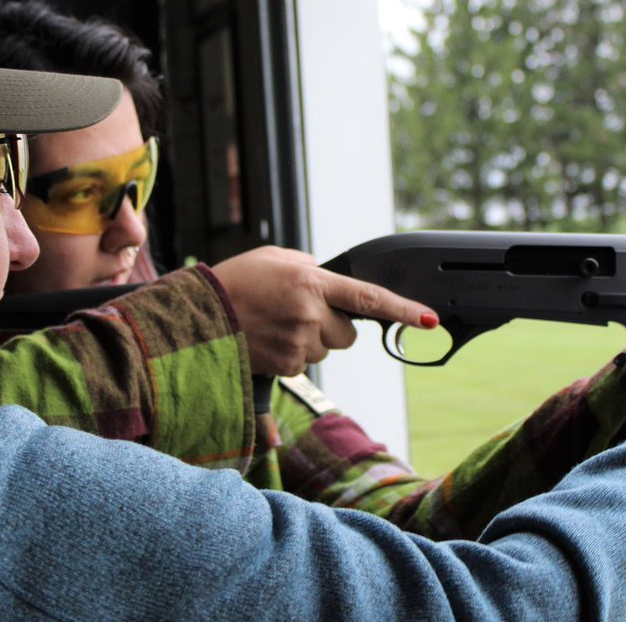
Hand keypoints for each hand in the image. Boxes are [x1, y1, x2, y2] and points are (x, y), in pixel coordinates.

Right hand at [210, 246, 437, 377]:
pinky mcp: (286, 366)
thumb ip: (310, 268)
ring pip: (325, 348)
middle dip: (333, 325)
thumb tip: (330, 280)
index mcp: (311, 281)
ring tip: (274, 324)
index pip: (369, 298)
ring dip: (309, 339)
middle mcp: (309, 314)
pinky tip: (267, 339)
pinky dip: (290, 354)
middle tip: (298, 313)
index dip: (403, 310)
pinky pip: (304, 364)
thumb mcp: (274, 259)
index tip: (430, 319)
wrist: (196, 316)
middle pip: (348, 332)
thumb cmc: (235, 282)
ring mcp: (298, 343)